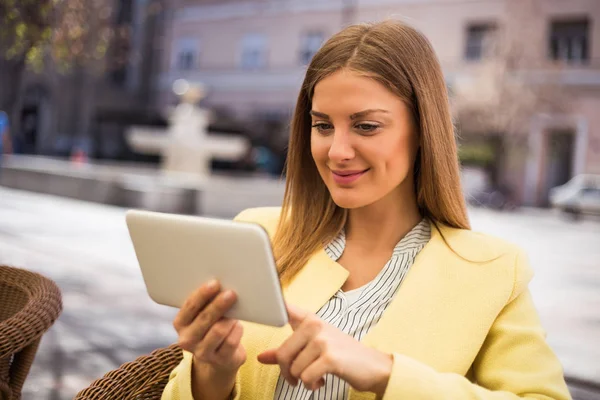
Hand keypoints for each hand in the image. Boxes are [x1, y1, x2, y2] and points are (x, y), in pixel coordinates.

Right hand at [173, 280, 245, 398]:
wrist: (221, 356)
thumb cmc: (213, 326)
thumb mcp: (204, 315)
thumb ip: (207, 302)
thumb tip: (222, 284)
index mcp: (180, 323)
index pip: (189, 307)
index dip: (202, 294)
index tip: (215, 283)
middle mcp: (187, 339)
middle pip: (204, 319)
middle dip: (218, 304)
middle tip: (231, 293)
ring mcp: (202, 352)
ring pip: (219, 330)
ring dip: (230, 318)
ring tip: (236, 311)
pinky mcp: (219, 360)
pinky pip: (231, 341)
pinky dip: (237, 330)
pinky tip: (238, 326)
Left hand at [257, 304, 392, 394]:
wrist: (372, 366)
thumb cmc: (341, 355)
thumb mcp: (312, 349)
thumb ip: (287, 351)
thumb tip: (261, 357)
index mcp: (310, 319)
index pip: (285, 308)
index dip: (271, 302)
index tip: (259, 293)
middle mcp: (315, 325)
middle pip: (283, 354)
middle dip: (287, 373)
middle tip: (295, 379)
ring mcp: (323, 340)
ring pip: (295, 369)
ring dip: (303, 381)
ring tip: (316, 377)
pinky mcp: (330, 357)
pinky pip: (306, 377)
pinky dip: (312, 385)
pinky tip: (321, 380)